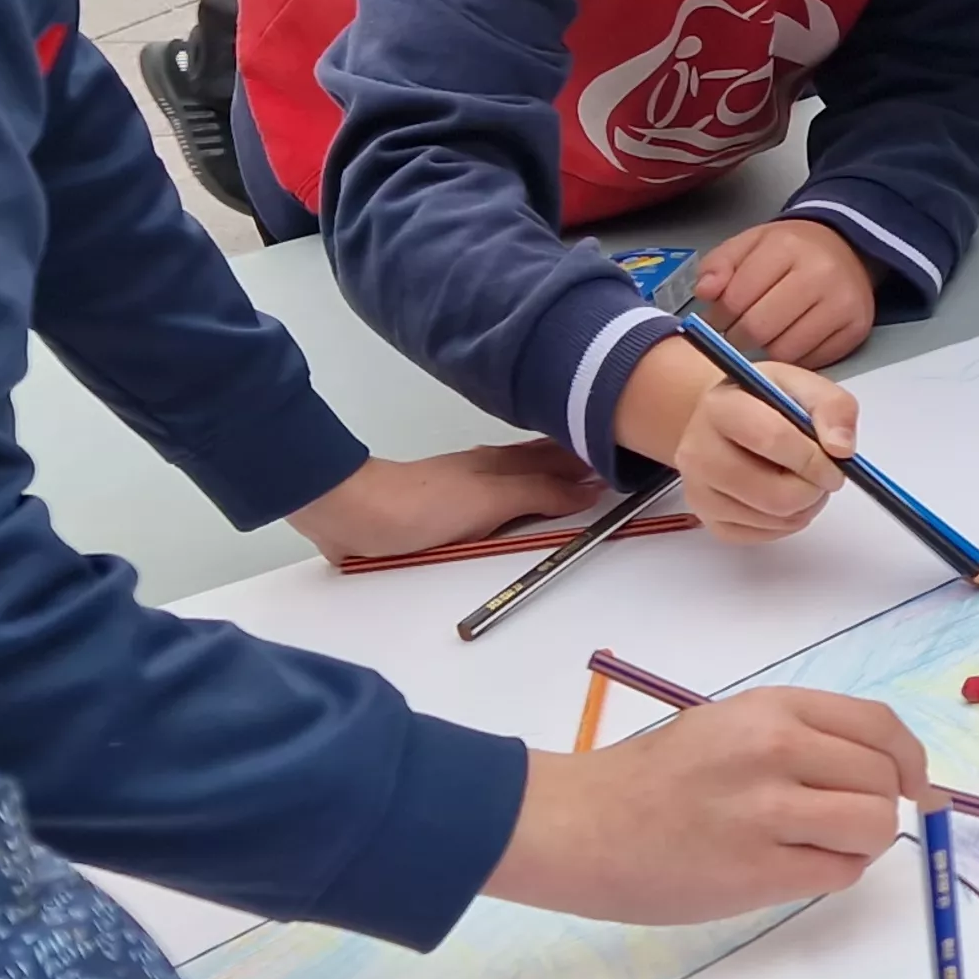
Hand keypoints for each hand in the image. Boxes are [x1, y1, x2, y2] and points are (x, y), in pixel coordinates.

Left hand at [290, 441, 599, 561]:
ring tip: (582, 492)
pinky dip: (522, 510)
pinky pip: (499, 513)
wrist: (352, 516)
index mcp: (503, 465)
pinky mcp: (447, 521)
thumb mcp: (489, 499)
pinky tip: (524, 519)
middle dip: (579, 468)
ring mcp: (468, 496)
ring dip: (552, 487)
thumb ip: (539, 492)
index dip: (592, 457)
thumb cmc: (415, 504)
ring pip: (523, 486)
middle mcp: (489, 475)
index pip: (561, 457)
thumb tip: (588, 487)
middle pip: (545, 468)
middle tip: (616, 470)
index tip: (627, 459)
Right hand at [489, 684, 936, 921]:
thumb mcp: (729, 725)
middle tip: (846, 822)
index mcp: (772, 709)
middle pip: (882, 780)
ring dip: (860, 844)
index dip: (909, 759)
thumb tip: (883, 770)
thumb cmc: (652, 777)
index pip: (879, 726)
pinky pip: (838, 874)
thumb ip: (801, 738)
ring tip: (817, 846)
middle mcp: (776, 751)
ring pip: (871, 828)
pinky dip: (833, 873)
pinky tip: (795, 868)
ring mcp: (767, 813)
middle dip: (881, 806)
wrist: (579, 825)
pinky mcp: (757, 873)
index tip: (914, 784)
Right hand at [615, 336, 856, 541]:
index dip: (814, 457)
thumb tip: (841, 449)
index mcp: (720, 408)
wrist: (726, 420)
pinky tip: (786, 493)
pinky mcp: (709, 521)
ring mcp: (699, 492)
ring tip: (806, 479)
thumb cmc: (764, 402)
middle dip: (814, 489)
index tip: (837, 461)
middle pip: (773, 494)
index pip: (772, 439)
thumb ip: (832, 406)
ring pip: (774, 519)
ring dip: (807, 505)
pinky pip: (765, 535)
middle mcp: (698, 453)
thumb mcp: (801, 385)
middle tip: (826, 475)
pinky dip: (789, 521)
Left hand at [697, 217, 878, 366]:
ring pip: (785, 351)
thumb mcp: (750, 244)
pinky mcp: (857, 329)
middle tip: (736, 335)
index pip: (736, 298)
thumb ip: (719, 264)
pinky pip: (812, 362)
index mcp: (786, 247)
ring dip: (765, 350)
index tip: (716, 320)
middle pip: (759, 328)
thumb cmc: (792, 251)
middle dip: (737, 338)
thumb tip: (704, 293)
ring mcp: (842, 304)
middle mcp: (819, 274)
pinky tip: (790, 339)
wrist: (847, 249)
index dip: (717, 317)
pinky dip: (794, 357)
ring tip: (764, 336)